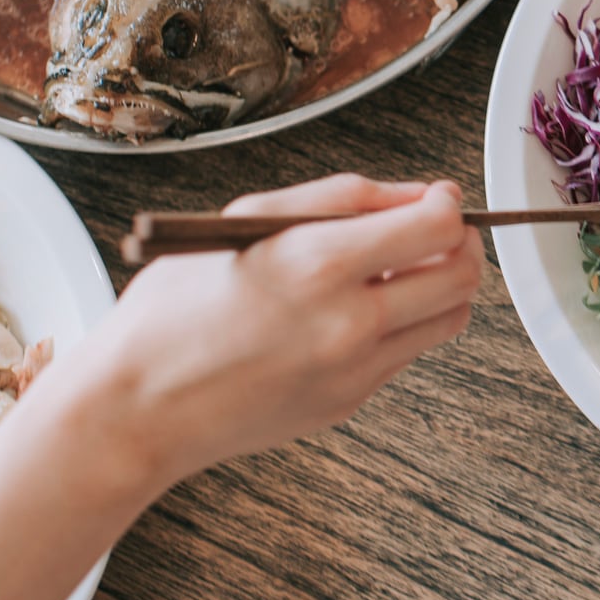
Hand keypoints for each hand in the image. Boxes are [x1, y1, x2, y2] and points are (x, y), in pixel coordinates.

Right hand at [59, 175, 483, 489]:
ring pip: (449, 319)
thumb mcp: (250, 219)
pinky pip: (406, 353)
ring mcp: (355, 370)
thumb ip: (344, 198)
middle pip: (461, 276)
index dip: (447, 204)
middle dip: (459, 244)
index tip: (436, 198)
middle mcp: (348, 321)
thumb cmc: (178, 305)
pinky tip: (354, 311)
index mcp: (317, 263)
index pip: (436, 226)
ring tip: (400, 270)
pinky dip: (400, 324)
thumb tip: (420, 194)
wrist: (138, 405)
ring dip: (441, 286)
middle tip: (432, 232)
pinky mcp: (350, 401)